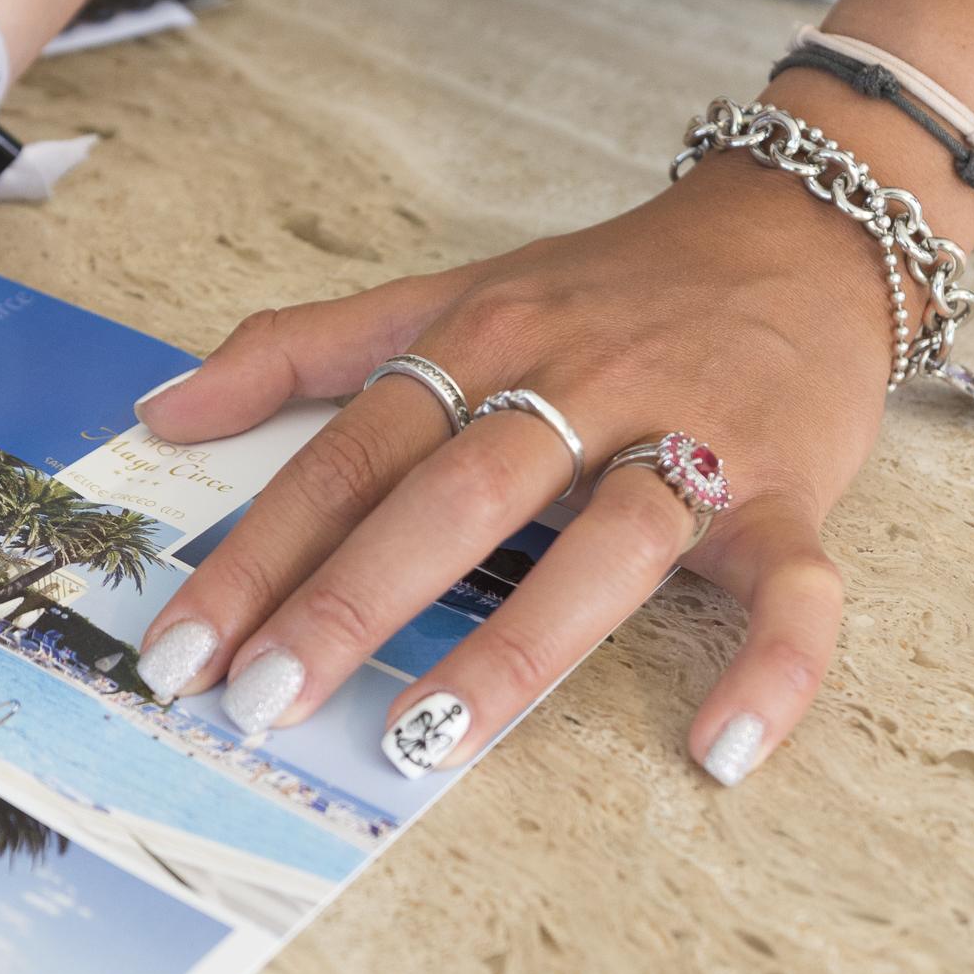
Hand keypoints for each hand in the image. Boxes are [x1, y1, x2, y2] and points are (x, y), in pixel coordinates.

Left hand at [136, 150, 900, 784]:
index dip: (258, 549)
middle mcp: (581, 383)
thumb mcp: (451, 292)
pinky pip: (796, 587)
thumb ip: (306, 347)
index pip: (349, 453)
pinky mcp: (790, 491)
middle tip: (262, 699)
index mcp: (484, 338)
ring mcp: (692, 438)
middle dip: (349, 599)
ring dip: (516, 644)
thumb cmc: (613, 288)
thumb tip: (166, 409)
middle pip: (453, 494)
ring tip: (427, 736)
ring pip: (606, 543)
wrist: (807, 223)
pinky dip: (771, 667)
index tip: (183, 644)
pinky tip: (718, 751)